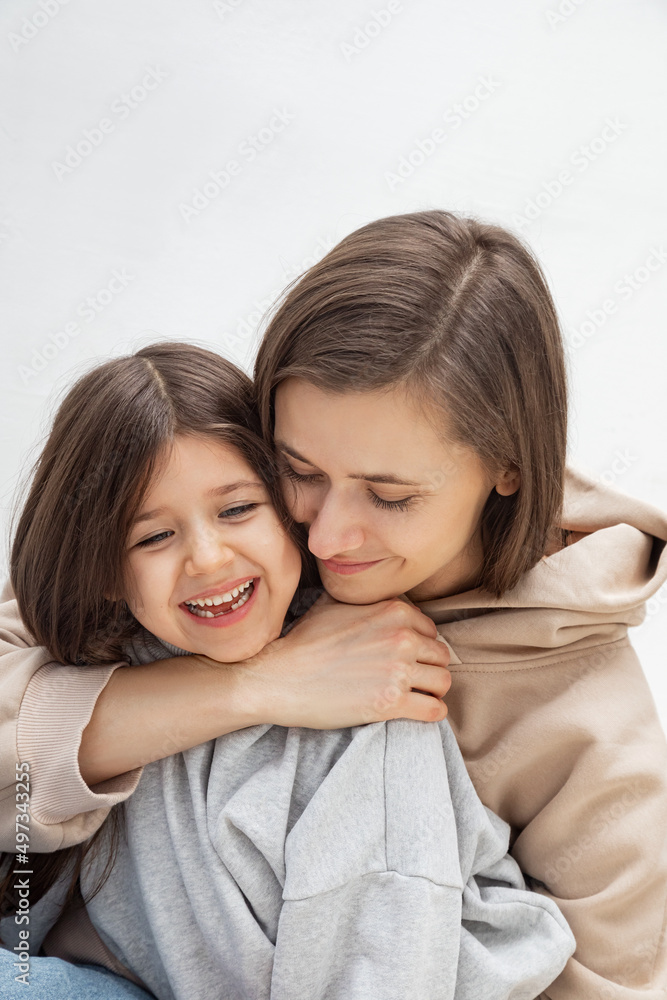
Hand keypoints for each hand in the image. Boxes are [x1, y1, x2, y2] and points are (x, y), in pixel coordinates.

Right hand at [226, 592, 451, 729]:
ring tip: (414, 696)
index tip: (405, 658)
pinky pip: (434, 710)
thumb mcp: (335, 604)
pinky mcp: (391, 703)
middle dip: (428, 668)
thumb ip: (366, 600)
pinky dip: (431, 712)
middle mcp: (402, 637)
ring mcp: (398, 671)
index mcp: (394, 611)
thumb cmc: (304, 642)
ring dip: (431, 691)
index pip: (431, 630)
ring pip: (443, 682)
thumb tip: (378, 602)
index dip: (419, 645)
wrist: (280, 678)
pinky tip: (415, 711)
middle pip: (441, 656)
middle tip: (410, 679)